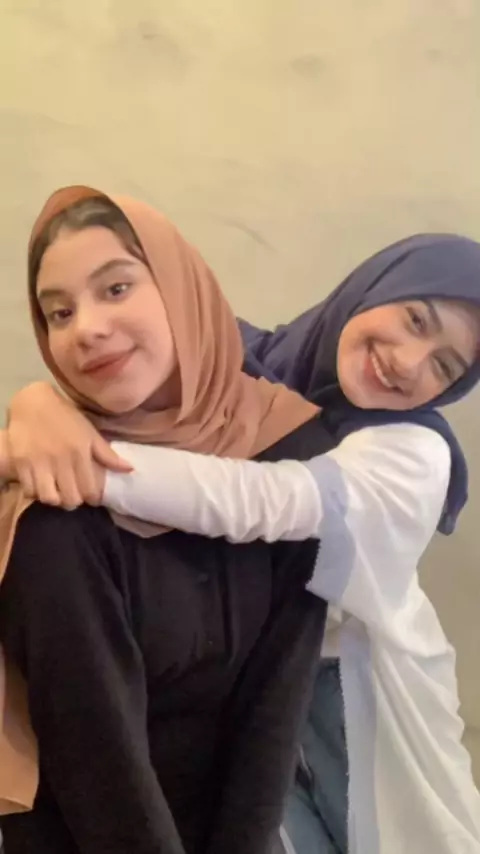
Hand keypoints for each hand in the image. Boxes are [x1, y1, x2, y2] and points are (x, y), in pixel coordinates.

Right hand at [7, 382, 131, 508]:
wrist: (33, 402)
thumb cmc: (65, 418)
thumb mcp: (89, 433)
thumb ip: (107, 454)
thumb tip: (130, 469)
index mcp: (80, 453)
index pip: (90, 490)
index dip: (93, 498)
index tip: (91, 497)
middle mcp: (61, 460)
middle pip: (71, 499)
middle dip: (74, 501)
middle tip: (73, 495)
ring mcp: (39, 462)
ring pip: (49, 498)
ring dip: (55, 499)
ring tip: (56, 492)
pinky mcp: (20, 463)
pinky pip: (29, 490)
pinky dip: (35, 492)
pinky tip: (40, 485)